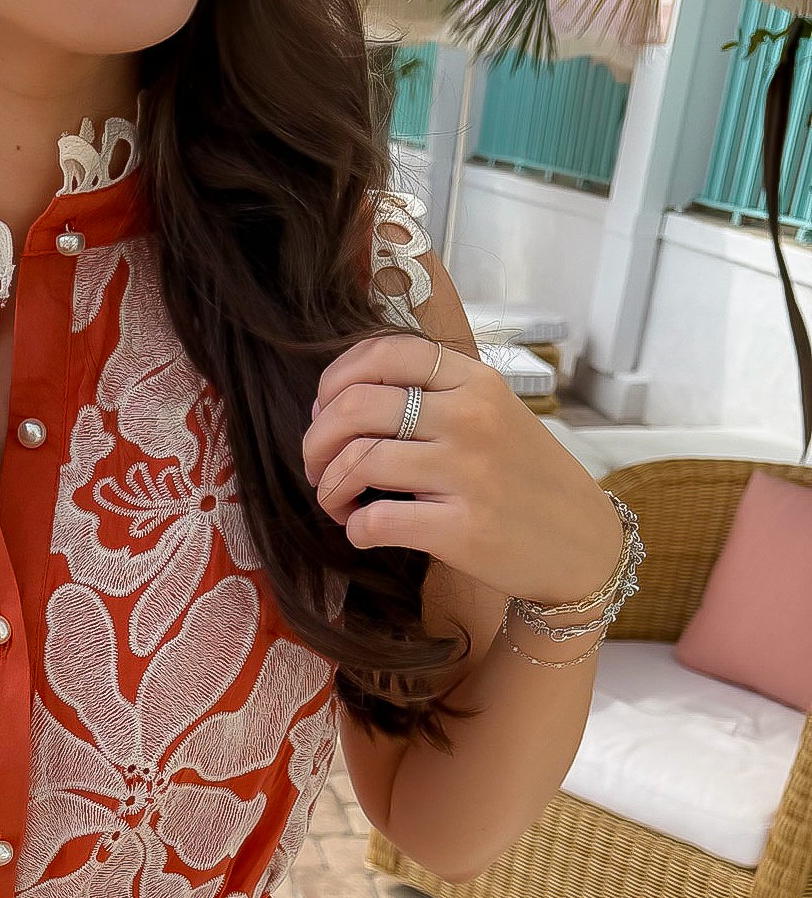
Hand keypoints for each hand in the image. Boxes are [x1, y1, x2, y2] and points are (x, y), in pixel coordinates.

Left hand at [303, 332, 625, 607]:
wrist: (582, 544)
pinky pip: (376, 521)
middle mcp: (470, 419)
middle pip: (355, 407)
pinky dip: (354, 528)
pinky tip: (362, 531)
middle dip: (315, 440)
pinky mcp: (462, 529)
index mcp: (474, 382)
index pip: (383, 353)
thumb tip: (338, 401)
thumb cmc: (522, 478)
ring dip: (329, 487)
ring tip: (338, 502)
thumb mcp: (492, 413)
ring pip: (358, 462)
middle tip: (316, 465)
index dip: (335, 380)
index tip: (325, 411)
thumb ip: (432, 396)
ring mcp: (467, 473)